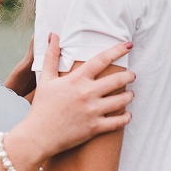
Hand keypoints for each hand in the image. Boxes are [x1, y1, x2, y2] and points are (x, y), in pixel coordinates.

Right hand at [6, 35, 134, 167]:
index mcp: (77, 79)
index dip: (117, 50)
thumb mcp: (45, 79)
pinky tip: (127, 114)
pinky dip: (126, 118)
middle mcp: (87, 93)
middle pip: (117, 80)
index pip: (102, 59)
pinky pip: (118, 122)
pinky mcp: (94, 127)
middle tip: (132, 75)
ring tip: (131, 94)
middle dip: (129, 76)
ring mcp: (92, 111)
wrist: (38, 135)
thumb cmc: (42, 106)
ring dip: (129, 96)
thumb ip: (51, 56)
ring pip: (121, 101)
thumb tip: (53, 35)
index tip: (128, 45)